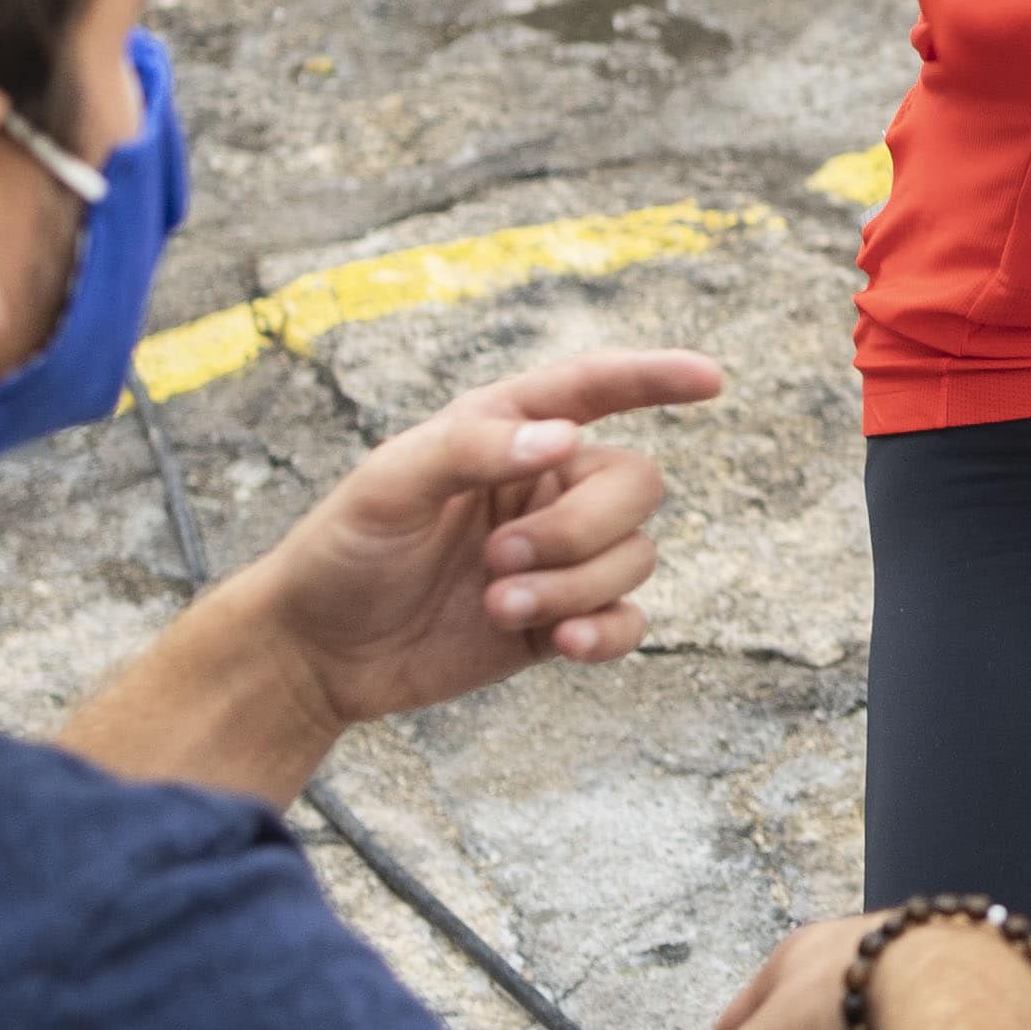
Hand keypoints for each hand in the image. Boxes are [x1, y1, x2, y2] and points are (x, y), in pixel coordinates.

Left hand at [239, 348, 725, 727]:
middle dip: (581, 529)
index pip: (595, 389)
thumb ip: (473, 450)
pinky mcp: (559, 621)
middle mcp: (544, 487)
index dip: (655, 377)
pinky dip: (606, 632)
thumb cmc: (343, 549)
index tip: (711, 379)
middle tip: (501, 560)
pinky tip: (562, 645)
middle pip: (636, 484)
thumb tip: (566, 440)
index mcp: (506, 432)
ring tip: (498, 607)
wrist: (318, 652)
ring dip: (575, 587)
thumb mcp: (389, 483)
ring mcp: (557, 557)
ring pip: (635, 556)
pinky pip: (627, 620)